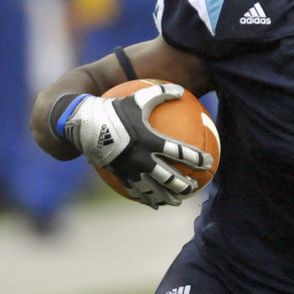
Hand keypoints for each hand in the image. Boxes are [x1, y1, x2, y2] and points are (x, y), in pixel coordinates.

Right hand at [64, 83, 213, 207]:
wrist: (84, 125)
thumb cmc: (114, 109)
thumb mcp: (138, 98)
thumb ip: (160, 94)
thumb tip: (181, 89)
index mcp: (150, 140)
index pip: (180, 153)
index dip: (197, 159)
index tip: (210, 164)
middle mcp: (142, 159)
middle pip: (170, 178)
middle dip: (185, 185)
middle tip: (195, 187)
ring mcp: (130, 170)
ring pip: (154, 190)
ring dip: (168, 197)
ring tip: (177, 201)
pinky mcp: (119, 176)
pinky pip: (135, 192)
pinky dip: (146, 199)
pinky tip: (153, 203)